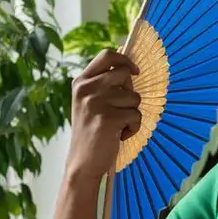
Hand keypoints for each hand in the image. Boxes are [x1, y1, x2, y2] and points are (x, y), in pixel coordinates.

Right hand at [65, 49, 142, 183]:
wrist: (82, 163)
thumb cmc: (91, 132)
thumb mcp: (90, 102)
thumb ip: (104, 84)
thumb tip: (129, 65)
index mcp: (81, 81)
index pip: (107, 55)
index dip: (125, 60)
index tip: (135, 72)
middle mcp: (86, 89)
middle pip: (124, 75)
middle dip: (130, 93)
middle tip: (119, 110)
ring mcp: (96, 103)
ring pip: (134, 97)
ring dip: (131, 114)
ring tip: (116, 126)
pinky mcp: (108, 119)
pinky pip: (136, 115)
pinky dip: (133, 128)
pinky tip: (119, 135)